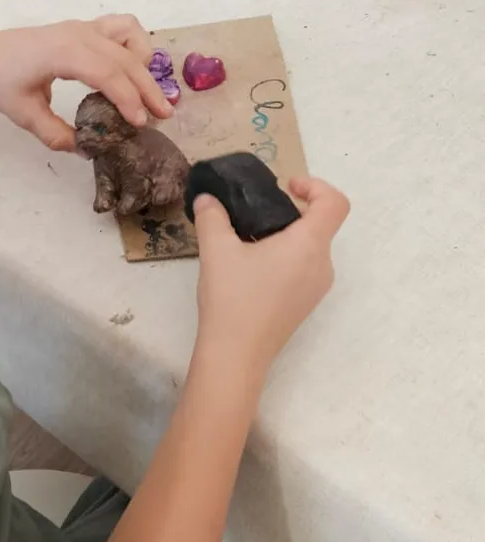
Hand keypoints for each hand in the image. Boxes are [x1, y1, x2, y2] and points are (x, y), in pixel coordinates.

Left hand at [0, 17, 172, 151]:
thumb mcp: (24, 114)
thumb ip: (56, 134)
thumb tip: (87, 150)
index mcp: (63, 52)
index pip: (108, 74)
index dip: (128, 100)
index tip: (140, 124)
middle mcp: (79, 34)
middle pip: (126, 59)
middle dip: (148, 89)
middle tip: (162, 117)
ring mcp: (83, 27)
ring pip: (130, 36)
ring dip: (145, 63)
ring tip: (147, 92)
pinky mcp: (84, 28)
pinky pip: (121, 26)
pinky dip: (135, 43)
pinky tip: (132, 68)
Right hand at [193, 178, 349, 370]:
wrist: (236, 355)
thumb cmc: (233, 297)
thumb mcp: (216, 250)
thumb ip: (212, 216)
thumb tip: (207, 198)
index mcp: (310, 245)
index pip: (335, 203)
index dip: (316, 186)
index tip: (287, 187)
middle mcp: (323, 265)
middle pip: (322, 225)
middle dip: (293, 211)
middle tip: (257, 212)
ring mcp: (317, 289)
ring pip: (312, 248)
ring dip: (288, 235)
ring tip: (250, 240)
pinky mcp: (305, 304)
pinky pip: (305, 268)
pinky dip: (287, 257)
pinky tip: (253, 268)